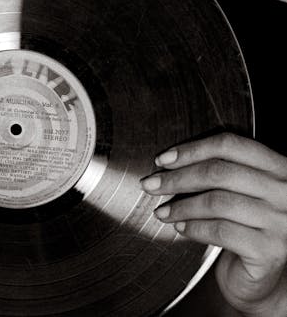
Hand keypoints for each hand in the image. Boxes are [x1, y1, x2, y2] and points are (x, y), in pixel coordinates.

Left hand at [141, 132, 286, 315]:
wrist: (263, 279)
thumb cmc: (245, 226)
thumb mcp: (238, 191)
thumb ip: (217, 171)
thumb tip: (167, 163)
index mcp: (278, 166)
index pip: (229, 145)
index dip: (191, 149)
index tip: (163, 160)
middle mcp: (284, 191)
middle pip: (219, 172)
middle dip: (177, 178)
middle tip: (151, 185)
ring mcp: (280, 221)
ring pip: (217, 202)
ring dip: (181, 206)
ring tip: (162, 211)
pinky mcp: (270, 251)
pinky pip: (221, 231)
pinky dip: (194, 228)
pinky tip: (181, 228)